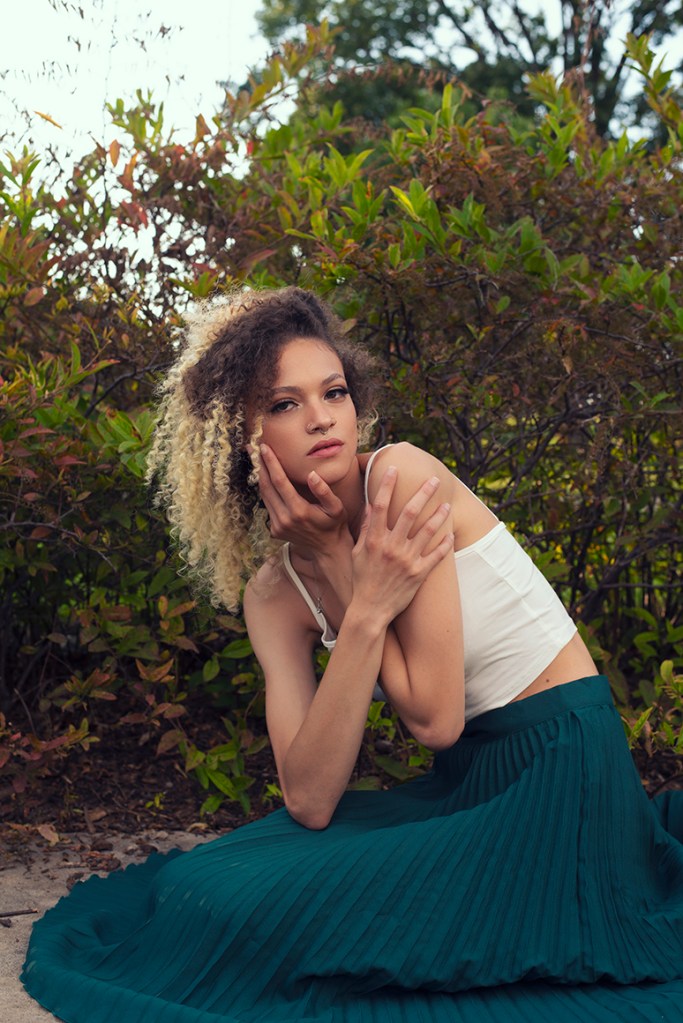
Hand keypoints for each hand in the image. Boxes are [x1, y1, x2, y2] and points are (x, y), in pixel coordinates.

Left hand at [257, 443, 351, 551]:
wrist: (328, 549)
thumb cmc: (334, 525)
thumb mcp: (336, 508)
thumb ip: (324, 491)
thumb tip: (312, 475)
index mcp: (298, 511)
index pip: (280, 482)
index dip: (271, 463)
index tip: (264, 448)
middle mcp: (284, 519)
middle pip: (266, 487)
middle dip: (260, 466)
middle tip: (253, 447)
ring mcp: (277, 526)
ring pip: (264, 496)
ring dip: (260, 477)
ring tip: (258, 459)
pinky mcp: (274, 530)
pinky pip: (267, 505)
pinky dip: (266, 490)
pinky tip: (267, 479)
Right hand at [351, 466, 453, 623]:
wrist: (371, 609)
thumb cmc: (362, 579)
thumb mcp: (358, 553)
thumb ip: (365, 529)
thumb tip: (370, 506)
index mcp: (374, 540)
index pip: (381, 506)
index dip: (387, 485)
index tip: (394, 469)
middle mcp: (391, 547)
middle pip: (410, 512)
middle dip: (423, 493)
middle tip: (434, 480)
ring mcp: (407, 560)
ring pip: (428, 531)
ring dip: (439, 515)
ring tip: (447, 504)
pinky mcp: (419, 573)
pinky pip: (437, 555)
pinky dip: (446, 543)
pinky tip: (451, 534)